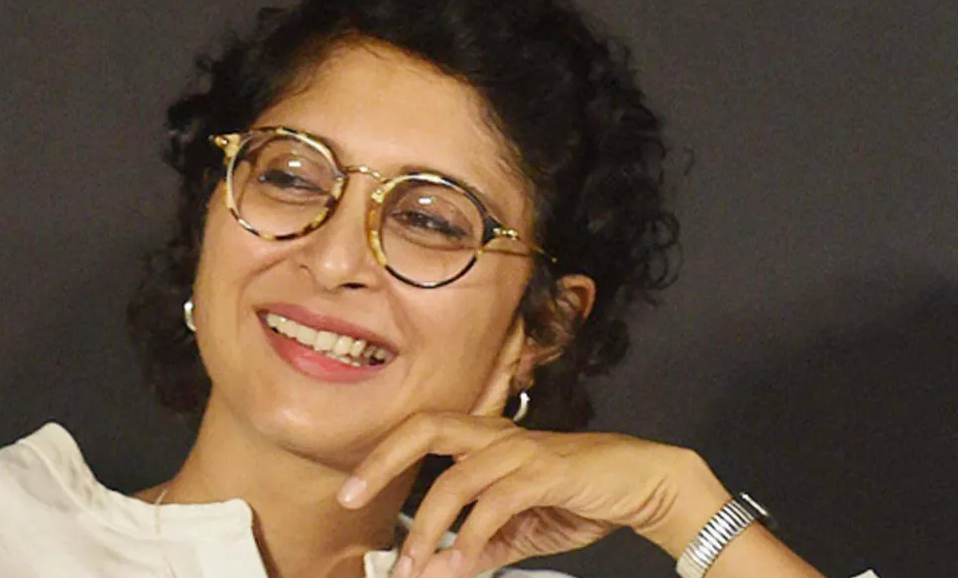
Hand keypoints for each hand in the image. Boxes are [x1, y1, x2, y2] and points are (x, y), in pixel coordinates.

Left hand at [337, 412, 729, 577]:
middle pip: (426, 428)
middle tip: (350, 496)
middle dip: (383, 460)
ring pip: (456, 479)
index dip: (382, 455)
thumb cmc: (580, 495)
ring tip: (413, 564)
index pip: (421, 432)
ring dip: (428, 526)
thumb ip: (481, 546)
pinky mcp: (546, 472)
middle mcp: (497, 437)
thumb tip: (441, 569)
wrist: (642, 483)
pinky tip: (462, 563)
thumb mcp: (520, 528)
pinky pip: (497, 504)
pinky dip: (473, 538)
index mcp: (485, 441)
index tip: (349, 491)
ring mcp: (521, 451)